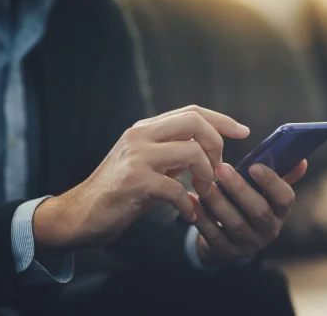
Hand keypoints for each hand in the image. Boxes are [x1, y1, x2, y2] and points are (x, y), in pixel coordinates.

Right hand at [33, 105, 249, 248]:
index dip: (222, 119)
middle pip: (194, 122)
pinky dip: (188, 205)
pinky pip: (176, 189)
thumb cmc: (121, 191)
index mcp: (146, 129)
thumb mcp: (149, 164)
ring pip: (191, 152)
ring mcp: (136, 157)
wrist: (82, 213)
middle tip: (217, 169)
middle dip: (216, 145)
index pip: (192, 111)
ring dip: (206, 176)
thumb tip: (207, 153)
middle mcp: (141, 135)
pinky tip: (188, 214)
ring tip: (203, 192)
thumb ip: (173, 154)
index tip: (244, 131)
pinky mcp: (134, 181)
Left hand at [193, 160, 306, 267]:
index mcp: (280, 211)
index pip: (285, 198)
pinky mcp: (226, 252)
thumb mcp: (266, 193)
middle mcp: (269, 230)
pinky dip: (201, 216)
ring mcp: (248, 244)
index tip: (254, 165)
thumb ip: (280, 174)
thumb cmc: (249, 204)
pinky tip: (190, 198)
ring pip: (234, 223)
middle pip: (258, 211)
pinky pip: (213, 234)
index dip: (271, 182)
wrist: (231, 239)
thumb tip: (300, 158)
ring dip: (217, 201)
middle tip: (221, 169)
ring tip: (201, 181)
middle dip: (239, 189)